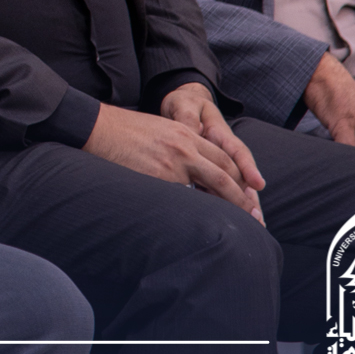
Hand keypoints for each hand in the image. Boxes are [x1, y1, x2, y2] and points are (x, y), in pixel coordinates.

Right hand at [87, 87, 264, 223]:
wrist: (99, 129)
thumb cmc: (123, 131)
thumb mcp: (159, 130)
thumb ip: (179, 144)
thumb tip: (190, 167)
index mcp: (186, 134)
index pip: (223, 157)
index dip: (238, 177)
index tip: (248, 193)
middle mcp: (186, 147)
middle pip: (225, 172)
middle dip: (242, 196)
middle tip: (255, 214)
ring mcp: (175, 163)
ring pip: (215, 186)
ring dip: (231, 206)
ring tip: (242, 224)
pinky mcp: (161, 178)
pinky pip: (188, 198)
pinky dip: (201, 210)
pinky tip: (208, 223)